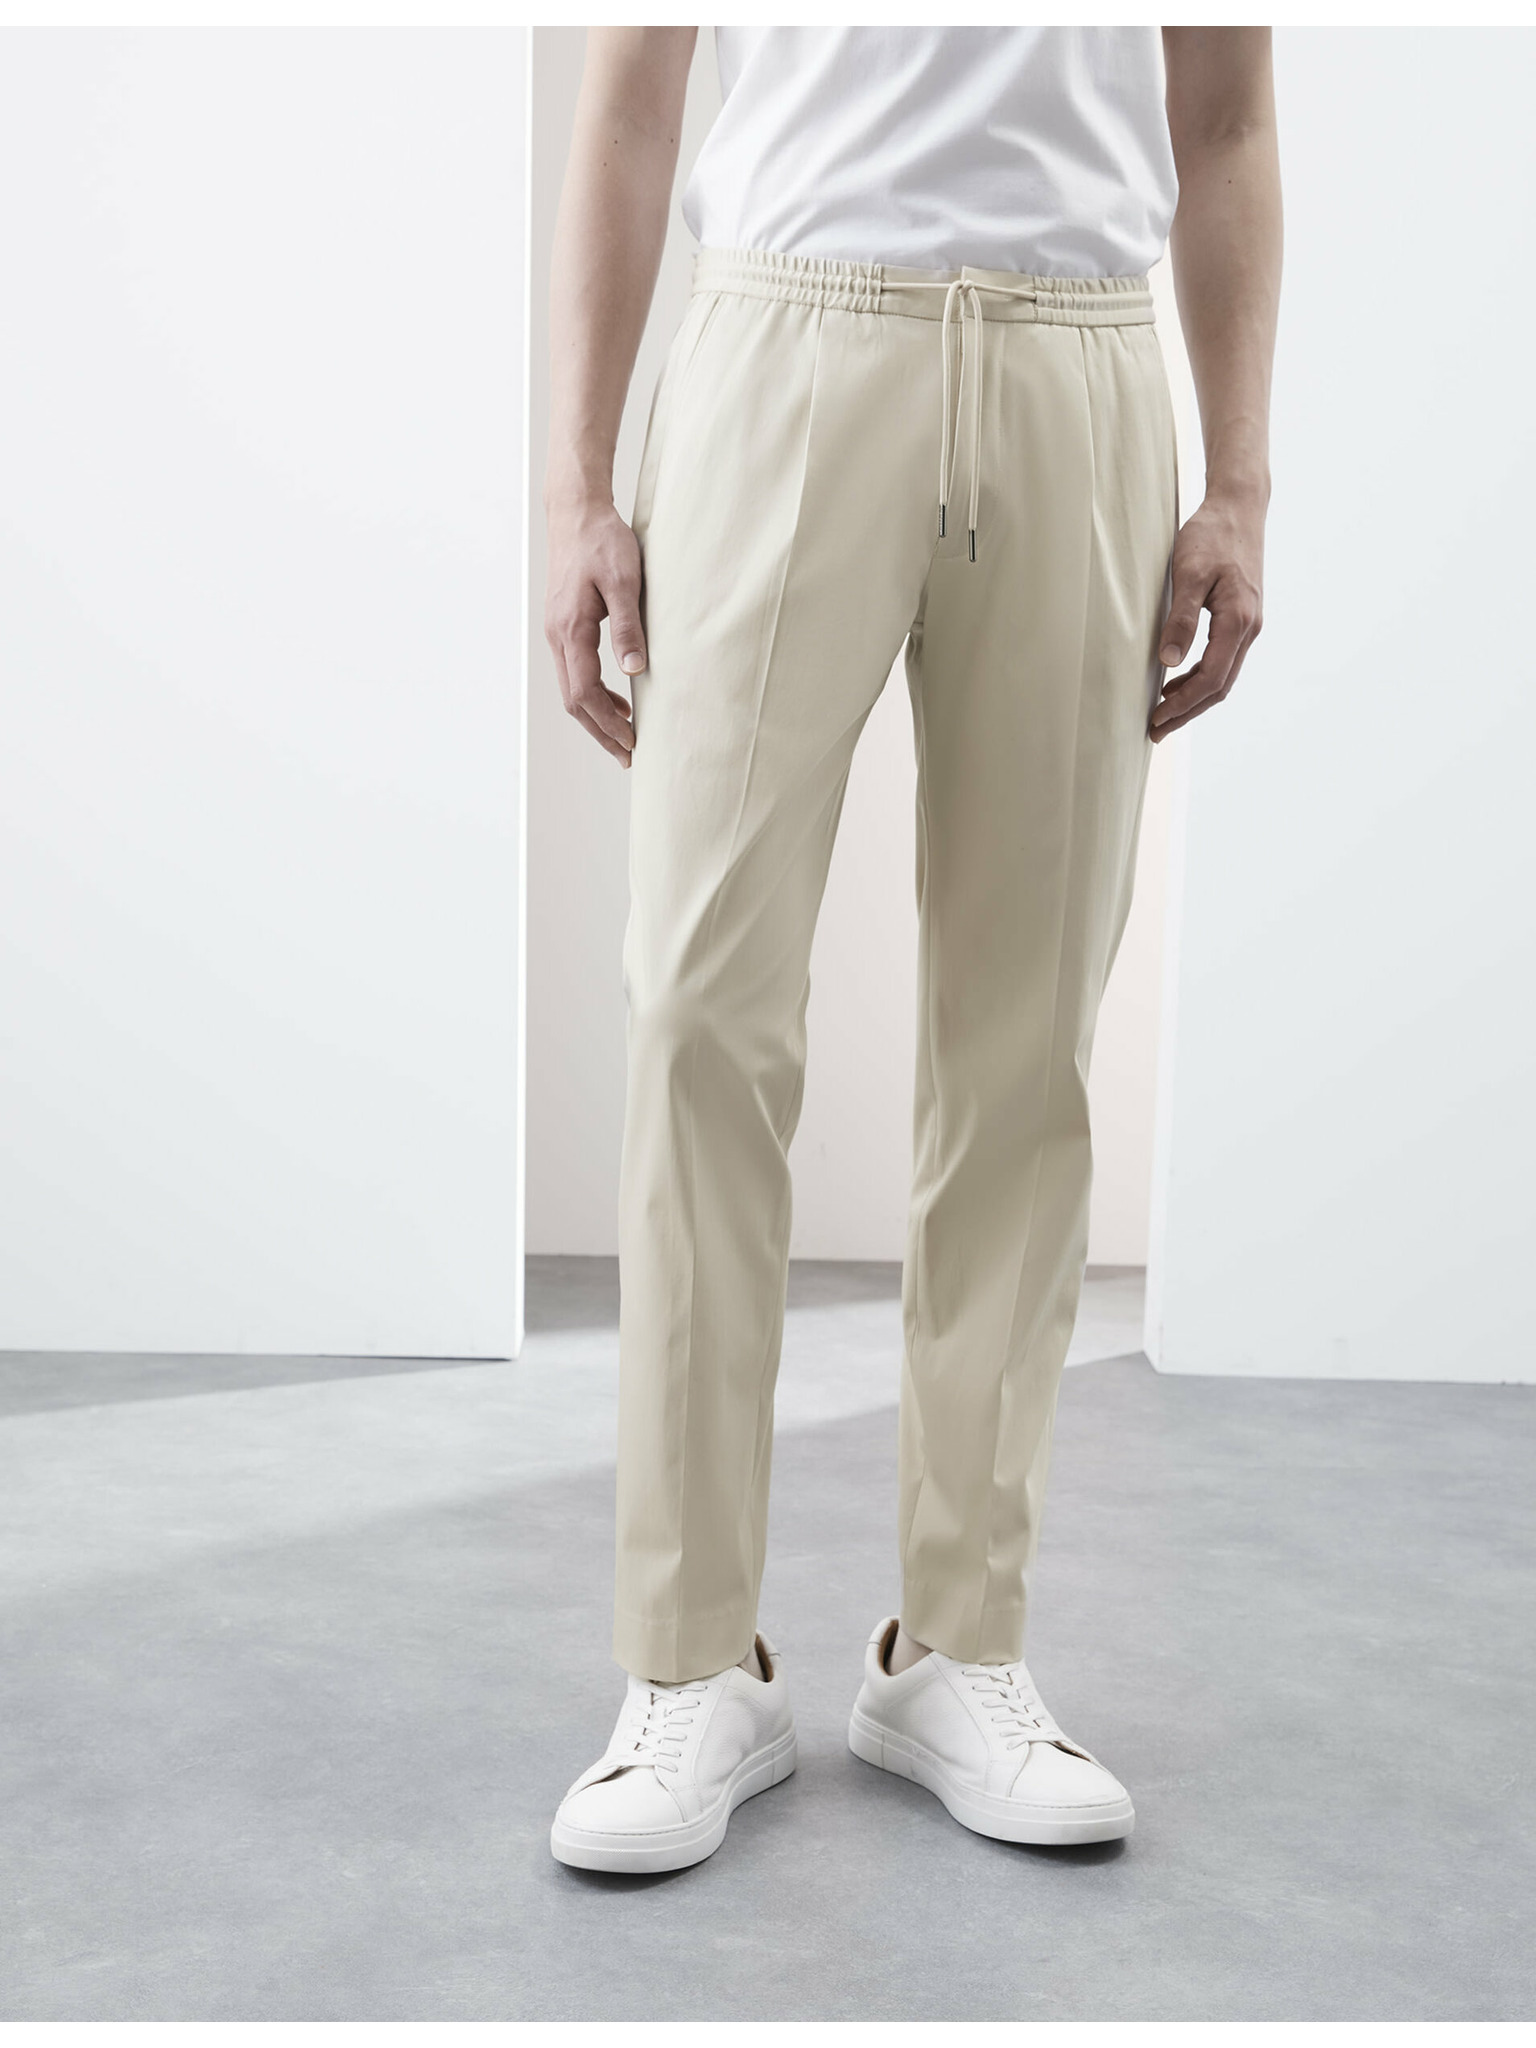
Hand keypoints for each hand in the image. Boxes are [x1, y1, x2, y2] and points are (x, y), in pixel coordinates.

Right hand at [544, 493, 645, 765]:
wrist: (576, 512)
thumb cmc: (602, 541)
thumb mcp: (624, 581)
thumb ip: (628, 626)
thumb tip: (633, 670)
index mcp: (570, 630)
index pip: (584, 692)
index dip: (608, 722)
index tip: (632, 742)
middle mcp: (557, 636)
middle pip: (574, 700)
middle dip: (601, 731)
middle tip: (628, 755)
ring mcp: (557, 632)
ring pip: (572, 689)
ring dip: (596, 716)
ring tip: (625, 735)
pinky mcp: (564, 626)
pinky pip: (574, 672)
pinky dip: (593, 694)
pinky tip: (617, 700)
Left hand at [1150, 488, 1265, 740]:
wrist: (1239, 508)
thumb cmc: (1211, 535)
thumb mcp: (1188, 573)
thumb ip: (1180, 618)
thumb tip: (1169, 662)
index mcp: (1238, 620)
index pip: (1211, 678)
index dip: (1183, 704)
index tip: (1156, 719)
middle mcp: (1249, 628)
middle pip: (1220, 686)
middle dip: (1187, 711)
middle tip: (1155, 730)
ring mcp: (1249, 624)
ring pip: (1223, 676)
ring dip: (1194, 698)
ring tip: (1163, 713)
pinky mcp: (1242, 618)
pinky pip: (1223, 660)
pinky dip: (1200, 677)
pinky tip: (1176, 680)